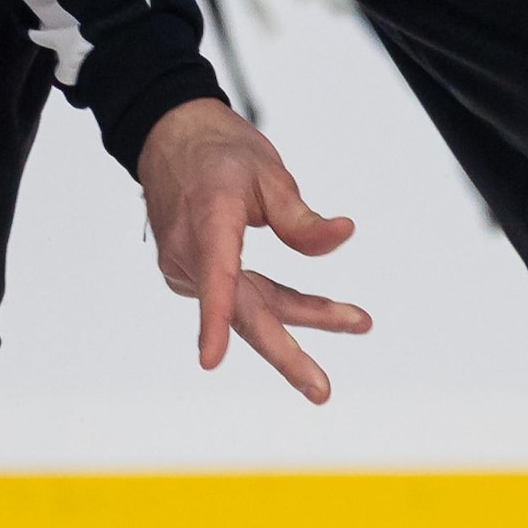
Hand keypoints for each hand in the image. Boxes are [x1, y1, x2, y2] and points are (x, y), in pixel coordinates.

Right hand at [132, 97, 367, 401]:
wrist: (171, 137)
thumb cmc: (218, 151)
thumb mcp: (267, 172)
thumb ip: (300, 216)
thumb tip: (343, 237)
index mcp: (210, 220)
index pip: (214, 277)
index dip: (214, 321)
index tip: (210, 360)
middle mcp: (191, 253)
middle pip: (241, 313)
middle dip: (286, 353)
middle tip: (322, 389)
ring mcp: (186, 268)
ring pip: (249, 306)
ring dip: (302, 316)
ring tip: (357, 321)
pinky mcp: (193, 274)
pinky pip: (239, 298)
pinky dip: (277, 304)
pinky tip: (315, 309)